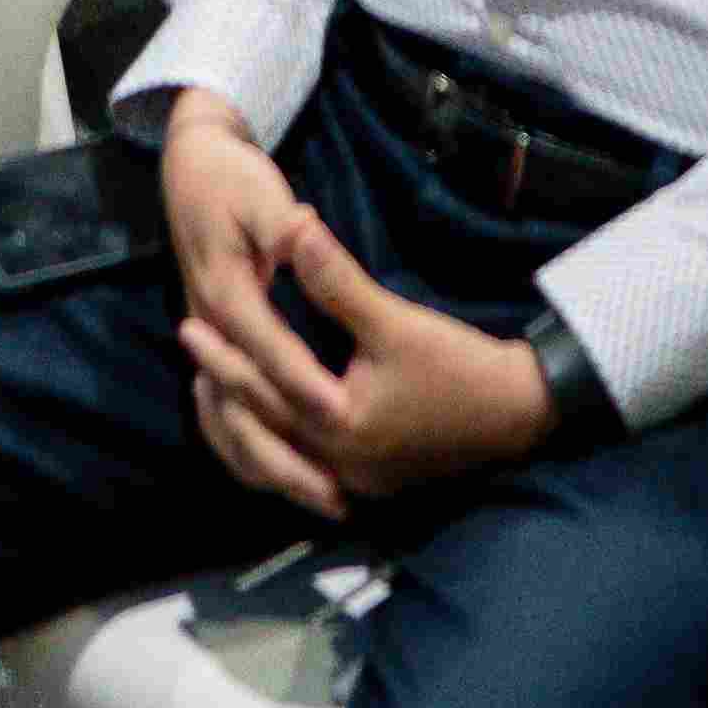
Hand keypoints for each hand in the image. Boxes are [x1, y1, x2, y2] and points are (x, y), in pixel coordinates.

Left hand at [176, 187, 551, 520]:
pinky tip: (270, 424)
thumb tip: (296, 226)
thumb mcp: (394, 318)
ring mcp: (352, 481)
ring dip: (241, 427)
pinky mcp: (367, 482)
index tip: (190, 323)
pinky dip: (275, 450)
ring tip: (214, 389)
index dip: (222, 354)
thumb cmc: (457, 365)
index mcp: (335, 426)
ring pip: (274, 463)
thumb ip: (337, 279)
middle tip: (191, 352)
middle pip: (259, 431)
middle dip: (221, 391)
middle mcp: (335, 465)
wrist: (518, 413)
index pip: (260, 389)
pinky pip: (301, 472)